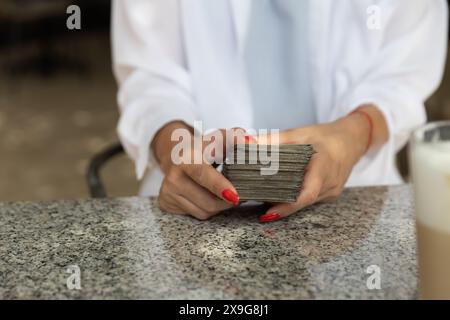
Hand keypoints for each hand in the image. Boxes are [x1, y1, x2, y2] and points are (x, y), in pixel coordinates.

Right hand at [152, 122, 249, 219]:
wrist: (176, 155)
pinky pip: (196, 215)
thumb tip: (250, 141)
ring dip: (218, 206)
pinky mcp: (165, 202)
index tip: (234, 196)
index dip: (219, 186)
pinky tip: (206, 195)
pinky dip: (206, 208)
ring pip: (204, 211)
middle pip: (209, 201)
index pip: (202, 174)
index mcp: (186, 157)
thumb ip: (236, 136)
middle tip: (237, 193)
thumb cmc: (203, 148)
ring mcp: (167, 191)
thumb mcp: (218, 138)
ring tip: (220, 192)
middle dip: (227, 201)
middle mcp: (174, 175)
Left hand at [257, 105, 387, 221]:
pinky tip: (279, 193)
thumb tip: (247, 142)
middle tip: (254, 201)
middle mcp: (330, 184)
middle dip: (278, 204)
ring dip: (285, 202)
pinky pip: (309, 200)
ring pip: (304, 203)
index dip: (288, 207)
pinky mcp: (329, 195)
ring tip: (261, 198)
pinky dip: (294, 198)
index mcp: (324, 167)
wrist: (353, 140)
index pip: (307, 194)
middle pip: (301, 201)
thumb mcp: (300, 132)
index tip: (269, 213)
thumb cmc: (327, 135)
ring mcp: (331, 192)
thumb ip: (273, 139)